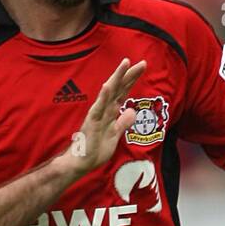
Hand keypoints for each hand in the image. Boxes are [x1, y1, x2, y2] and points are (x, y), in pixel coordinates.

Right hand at [61, 57, 146, 178]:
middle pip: (119, 88)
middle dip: (130, 75)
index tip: (142, 66)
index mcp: (110, 111)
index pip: (123, 91)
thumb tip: (132, 112)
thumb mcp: (115, 135)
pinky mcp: (92, 122)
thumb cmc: (95, 149)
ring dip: (117, 78)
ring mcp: (98, 114)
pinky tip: (107, 85)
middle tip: (142, 62)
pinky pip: (98, 108)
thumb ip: (123, 123)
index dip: (132, 79)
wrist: (82, 162)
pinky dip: (103, 97)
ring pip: (109, 92)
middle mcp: (104, 109)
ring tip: (125, 63)